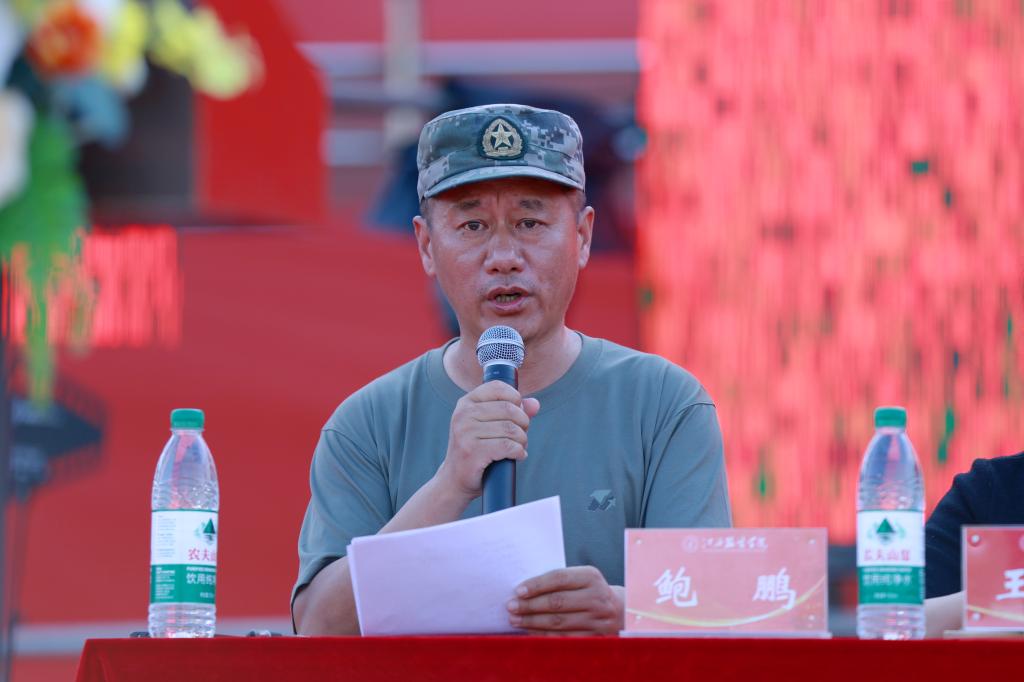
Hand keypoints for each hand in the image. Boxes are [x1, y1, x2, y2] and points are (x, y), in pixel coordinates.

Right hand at [434, 380, 539, 502]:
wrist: (454, 480)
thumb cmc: (476, 450)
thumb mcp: (490, 426)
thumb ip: (513, 412)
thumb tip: (535, 404)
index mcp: (466, 403)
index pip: (498, 387)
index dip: (515, 399)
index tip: (518, 414)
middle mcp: (463, 415)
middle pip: (509, 409)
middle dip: (523, 423)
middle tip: (521, 436)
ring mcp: (465, 433)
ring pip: (511, 429)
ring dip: (522, 440)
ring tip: (519, 447)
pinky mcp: (472, 452)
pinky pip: (507, 446)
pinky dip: (519, 451)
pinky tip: (517, 455)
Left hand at [507, 567, 623, 635]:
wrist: (620, 611)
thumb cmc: (589, 591)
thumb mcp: (581, 578)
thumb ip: (559, 581)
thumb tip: (524, 590)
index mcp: (590, 577)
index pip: (559, 578)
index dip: (537, 584)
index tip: (518, 591)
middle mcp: (596, 597)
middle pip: (557, 602)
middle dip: (530, 605)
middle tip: (511, 606)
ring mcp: (596, 619)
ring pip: (559, 622)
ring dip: (533, 622)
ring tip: (515, 620)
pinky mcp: (594, 637)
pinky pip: (564, 637)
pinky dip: (544, 634)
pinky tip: (530, 631)